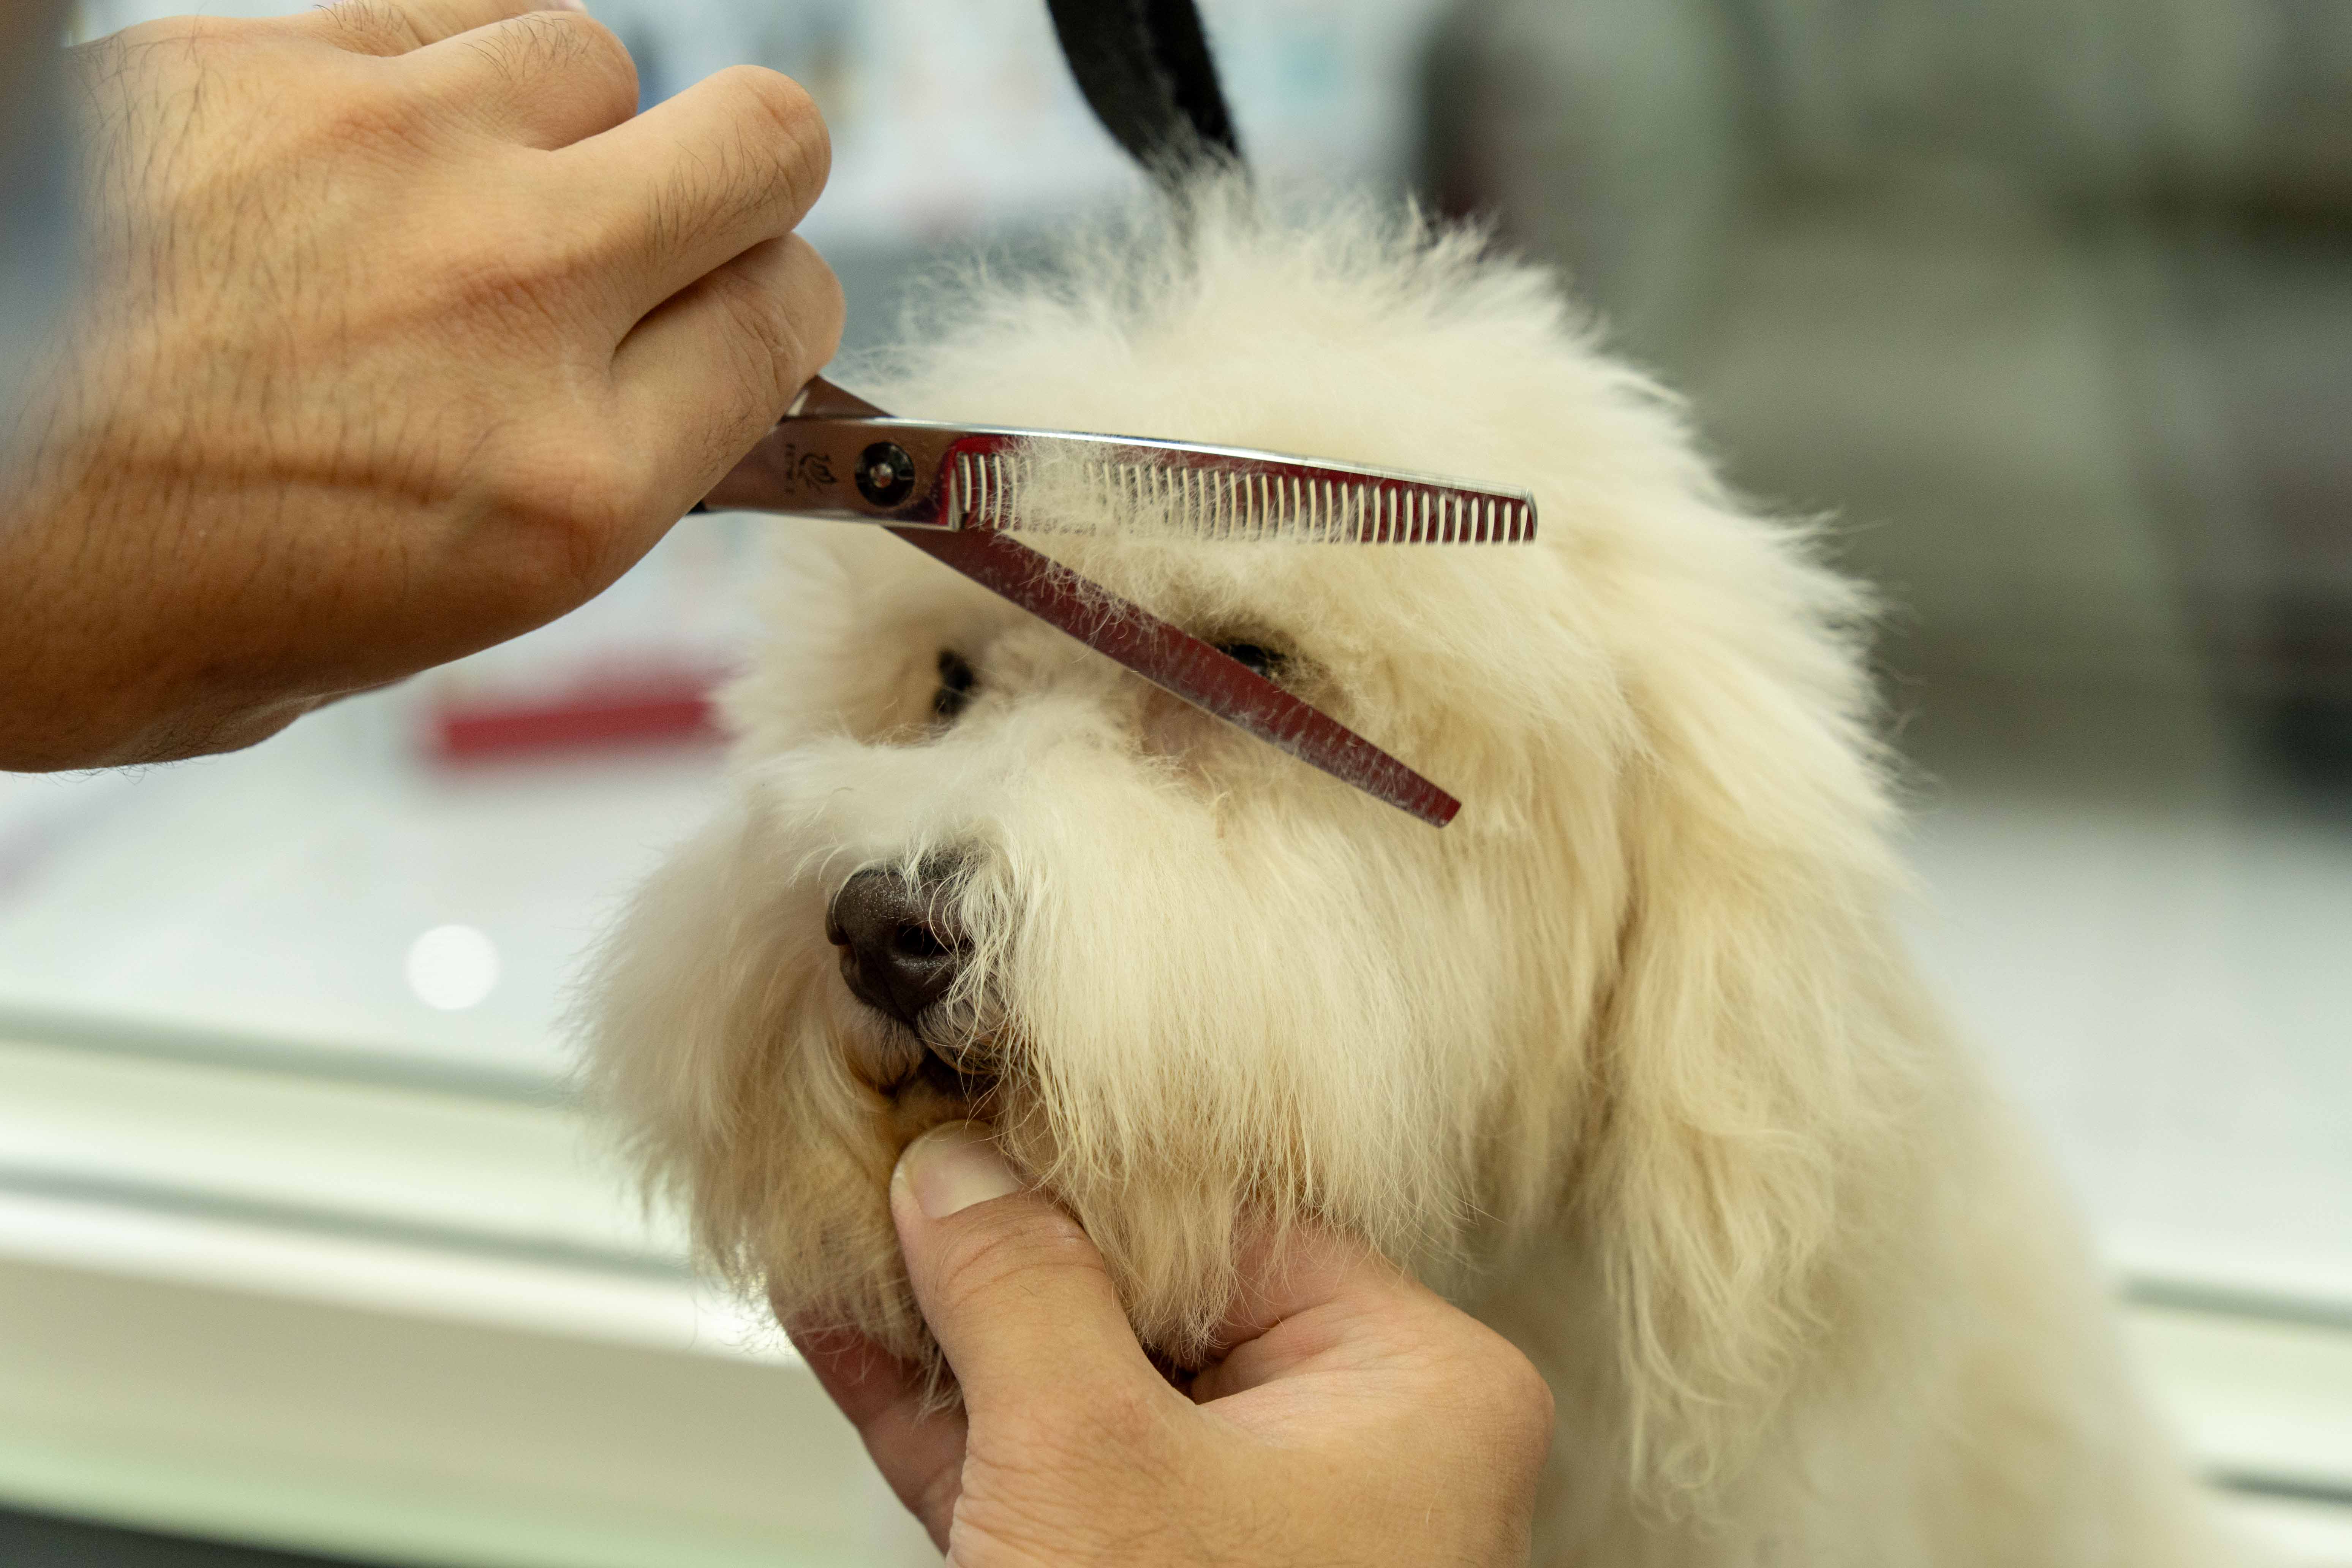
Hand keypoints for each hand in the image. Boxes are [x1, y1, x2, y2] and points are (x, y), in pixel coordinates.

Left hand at [0, 0, 841, 767]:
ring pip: (598, 58)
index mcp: (559, 488)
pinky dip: (432, 71)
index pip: (785, 325)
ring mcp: (391, 161)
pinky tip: (367, 149)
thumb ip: (547, 512)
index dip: (766, 320)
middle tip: (664, 234)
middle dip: (741, 185)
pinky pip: (437, 12)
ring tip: (477, 193)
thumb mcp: (385, 637)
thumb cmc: (95, 604)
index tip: (722, 330)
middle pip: (763, 140)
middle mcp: (512, 304)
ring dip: (567, 126)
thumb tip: (628, 418)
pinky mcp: (264, 63)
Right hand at [787, 1122, 1554, 1566]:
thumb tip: (961, 1171)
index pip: (1233, 1216)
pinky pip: (1040, 1467)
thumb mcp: (1092, 1460)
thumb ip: (1022, 1290)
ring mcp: (1242, 1528)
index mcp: (1410, 1388)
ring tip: (840, 1224)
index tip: (973, 1100)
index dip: (1084, 1159)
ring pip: (1077, 1383)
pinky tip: (845, 1328)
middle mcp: (1347, 1446)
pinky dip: (945, 1412)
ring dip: (950, 1320)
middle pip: (1147, 1293)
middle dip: (998, 1241)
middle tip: (886, 1152)